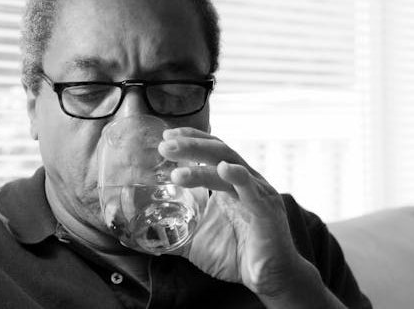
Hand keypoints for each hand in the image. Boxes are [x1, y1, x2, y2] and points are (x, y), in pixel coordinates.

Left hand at [158, 127, 309, 296]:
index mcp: (230, 184)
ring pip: (229, 166)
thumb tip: (145, 235)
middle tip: (164, 145)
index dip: (191, 139)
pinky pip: (251, 190)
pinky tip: (223, 169)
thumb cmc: (238, 256)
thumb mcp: (197, 243)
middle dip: (190, 146)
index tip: (167, 135)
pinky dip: (237, 176)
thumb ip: (174, 234)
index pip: (210, 152)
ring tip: (177, 172)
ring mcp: (257, 193)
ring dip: (202, 164)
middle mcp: (245, 182)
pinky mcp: (266, 211)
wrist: (269, 278)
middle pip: (217, 152)